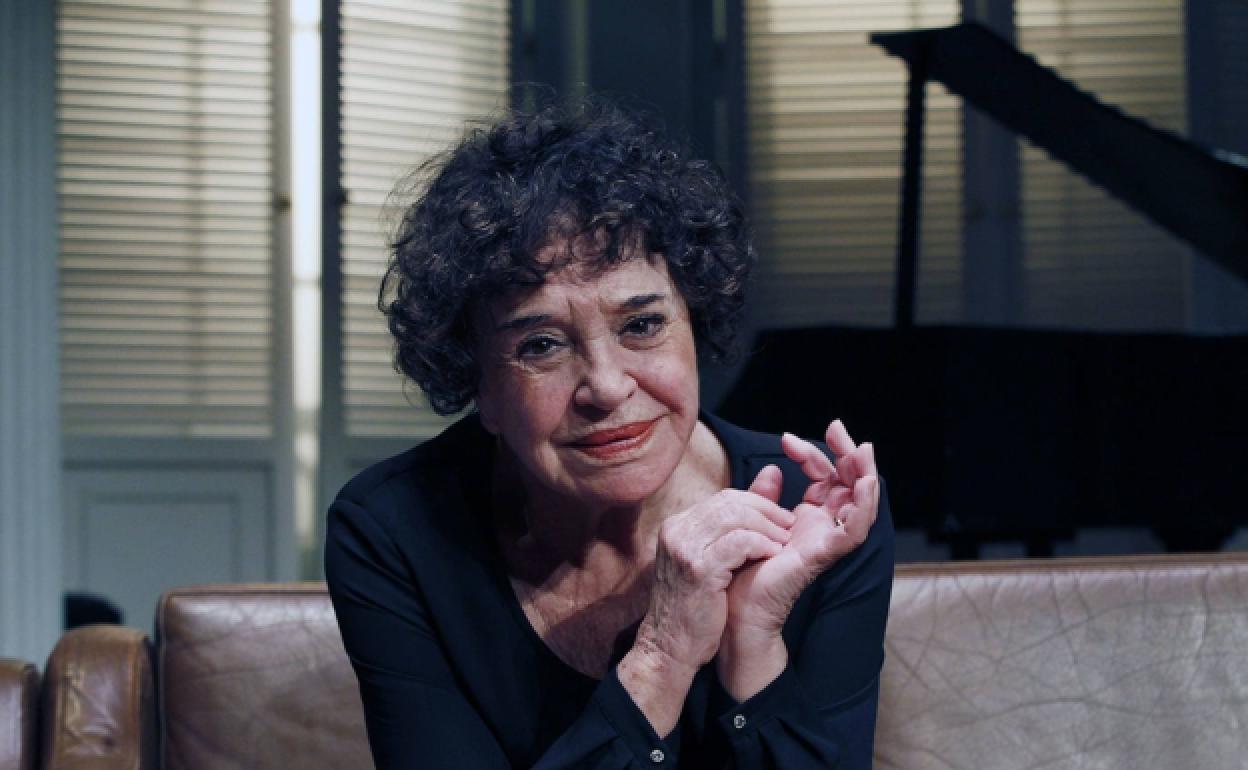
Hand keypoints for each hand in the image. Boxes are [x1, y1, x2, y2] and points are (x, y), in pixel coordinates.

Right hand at [619, 489, 793, 734]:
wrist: (672, 646)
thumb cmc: (697, 604)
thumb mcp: (712, 558)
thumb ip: (739, 522)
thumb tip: (772, 474)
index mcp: (678, 525)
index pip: (724, 498)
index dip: (757, 503)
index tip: (780, 519)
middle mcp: (677, 531)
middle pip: (730, 502)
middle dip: (766, 511)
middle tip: (789, 526)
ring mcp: (684, 548)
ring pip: (735, 517)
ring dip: (767, 527)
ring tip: (784, 542)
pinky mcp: (698, 569)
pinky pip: (738, 543)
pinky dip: (761, 544)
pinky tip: (773, 554)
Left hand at [717, 420, 879, 697]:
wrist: (731, 607)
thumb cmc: (740, 570)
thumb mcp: (753, 519)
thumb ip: (765, 494)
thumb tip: (772, 467)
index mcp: (807, 518)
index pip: (822, 477)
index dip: (812, 454)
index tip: (786, 438)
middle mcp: (822, 527)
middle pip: (847, 484)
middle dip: (846, 454)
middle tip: (836, 428)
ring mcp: (826, 541)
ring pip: (860, 503)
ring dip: (865, 474)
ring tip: (861, 449)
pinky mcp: (824, 554)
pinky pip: (855, 529)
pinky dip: (864, 505)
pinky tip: (863, 483)